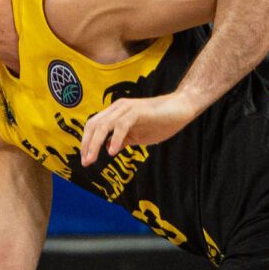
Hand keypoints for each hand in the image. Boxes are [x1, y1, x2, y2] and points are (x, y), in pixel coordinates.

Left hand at [79, 92, 194, 166]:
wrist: (183, 107)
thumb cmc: (162, 121)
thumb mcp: (138, 135)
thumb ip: (123, 140)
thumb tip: (109, 148)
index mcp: (116, 113)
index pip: (93, 126)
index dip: (86, 142)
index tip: (85, 159)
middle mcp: (118, 108)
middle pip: (94, 125)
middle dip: (86, 145)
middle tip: (85, 162)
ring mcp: (128, 108)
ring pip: (103, 125)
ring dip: (95, 144)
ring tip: (92, 160)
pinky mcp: (138, 111)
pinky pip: (121, 125)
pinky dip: (115, 139)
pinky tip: (112, 152)